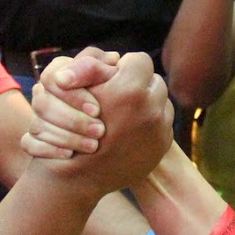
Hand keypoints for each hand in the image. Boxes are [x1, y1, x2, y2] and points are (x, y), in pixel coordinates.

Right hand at [21, 48, 119, 158]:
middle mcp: (44, 93)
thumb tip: (104, 62)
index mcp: (59, 74)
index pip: (52, 78)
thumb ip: (101, 68)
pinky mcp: (34, 139)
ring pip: (37, 125)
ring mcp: (37, 117)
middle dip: (73, 119)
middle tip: (100, 131)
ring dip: (66, 136)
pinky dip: (48, 150)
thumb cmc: (113, 100)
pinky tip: (69, 154)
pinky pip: (29, 144)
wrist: (109, 138)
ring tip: (93, 146)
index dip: (73, 95)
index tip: (97, 110)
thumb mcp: (112, 80)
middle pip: (42, 104)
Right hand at [33, 52, 172, 196]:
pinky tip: (131, 131)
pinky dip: (150, 124)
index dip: (125, 67)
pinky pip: (163, 123)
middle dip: (139, 86)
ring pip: (161, 102)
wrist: (80, 176)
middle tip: (122, 96)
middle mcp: (151, 108)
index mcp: (129, 90)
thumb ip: (94, 66)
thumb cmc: (71, 128)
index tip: (115, 77)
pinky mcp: (163, 144)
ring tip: (126, 114)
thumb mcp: (75, 90)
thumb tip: (117, 58)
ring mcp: (160, 128)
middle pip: (154, 81)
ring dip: (147, 104)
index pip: (139, 60)